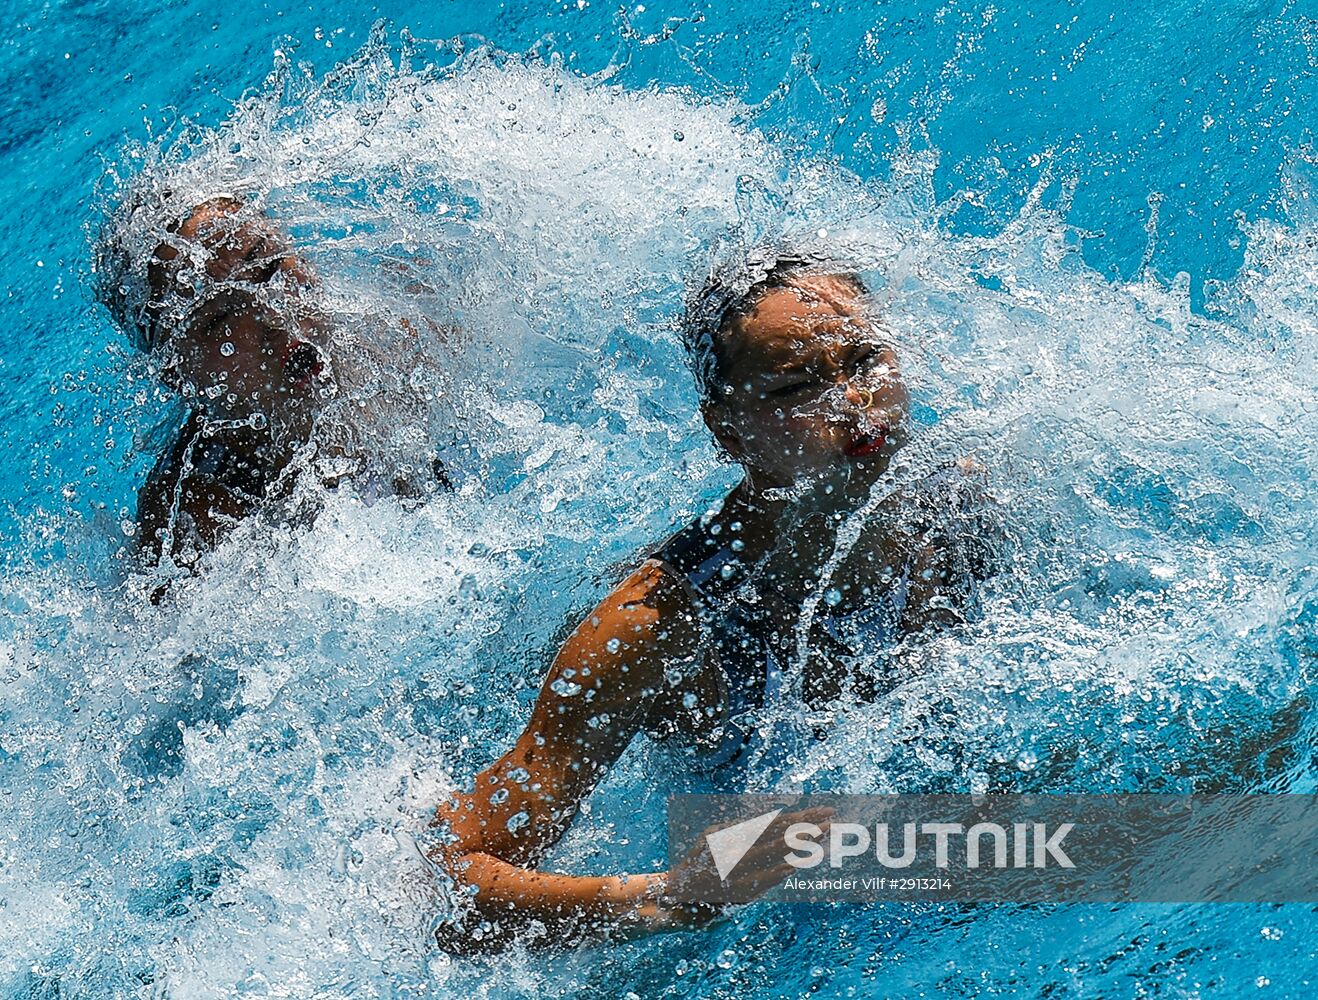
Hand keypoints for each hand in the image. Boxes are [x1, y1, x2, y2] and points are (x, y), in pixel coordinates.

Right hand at [657, 806, 833, 925]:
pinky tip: (795, 866)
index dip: (799, 817)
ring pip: (774, 855)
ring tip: (822, 835)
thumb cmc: (699, 861)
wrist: (677, 895)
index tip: (822, 811)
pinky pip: (762, 880)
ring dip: (799, 845)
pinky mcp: (738, 892)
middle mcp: (735, 849)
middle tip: (831, 819)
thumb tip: (771, 819)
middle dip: (806, 827)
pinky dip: (778, 872)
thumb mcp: (712, 836)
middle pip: (779, 835)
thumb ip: (740, 828)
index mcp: (732, 833)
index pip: (774, 822)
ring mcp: (737, 871)